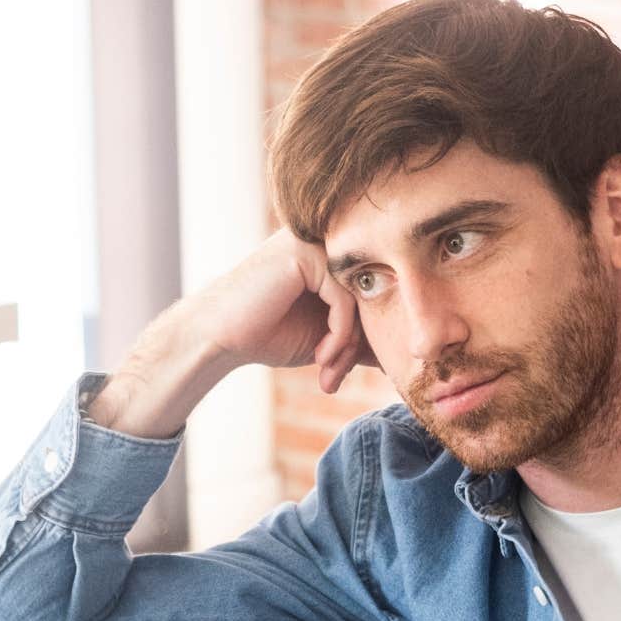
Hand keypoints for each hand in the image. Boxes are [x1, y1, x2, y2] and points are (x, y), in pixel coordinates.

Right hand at [190, 229, 372, 393]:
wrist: (217, 337)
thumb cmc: (266, 334)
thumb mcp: (325, 337)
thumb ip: (359, 335)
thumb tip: (402, 352)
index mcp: (329, 256)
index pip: (369, 292)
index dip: (364, 337)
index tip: (345, 372)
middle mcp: (323, 241)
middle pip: (368, 293)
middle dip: (357, 345)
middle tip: (336, 378)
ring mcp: (313, 242)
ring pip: (359, 298)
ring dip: (347, 345)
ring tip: (328, 372)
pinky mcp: (305, 252)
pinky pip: (344, 299)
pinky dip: (339, 335)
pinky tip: (320, 357)